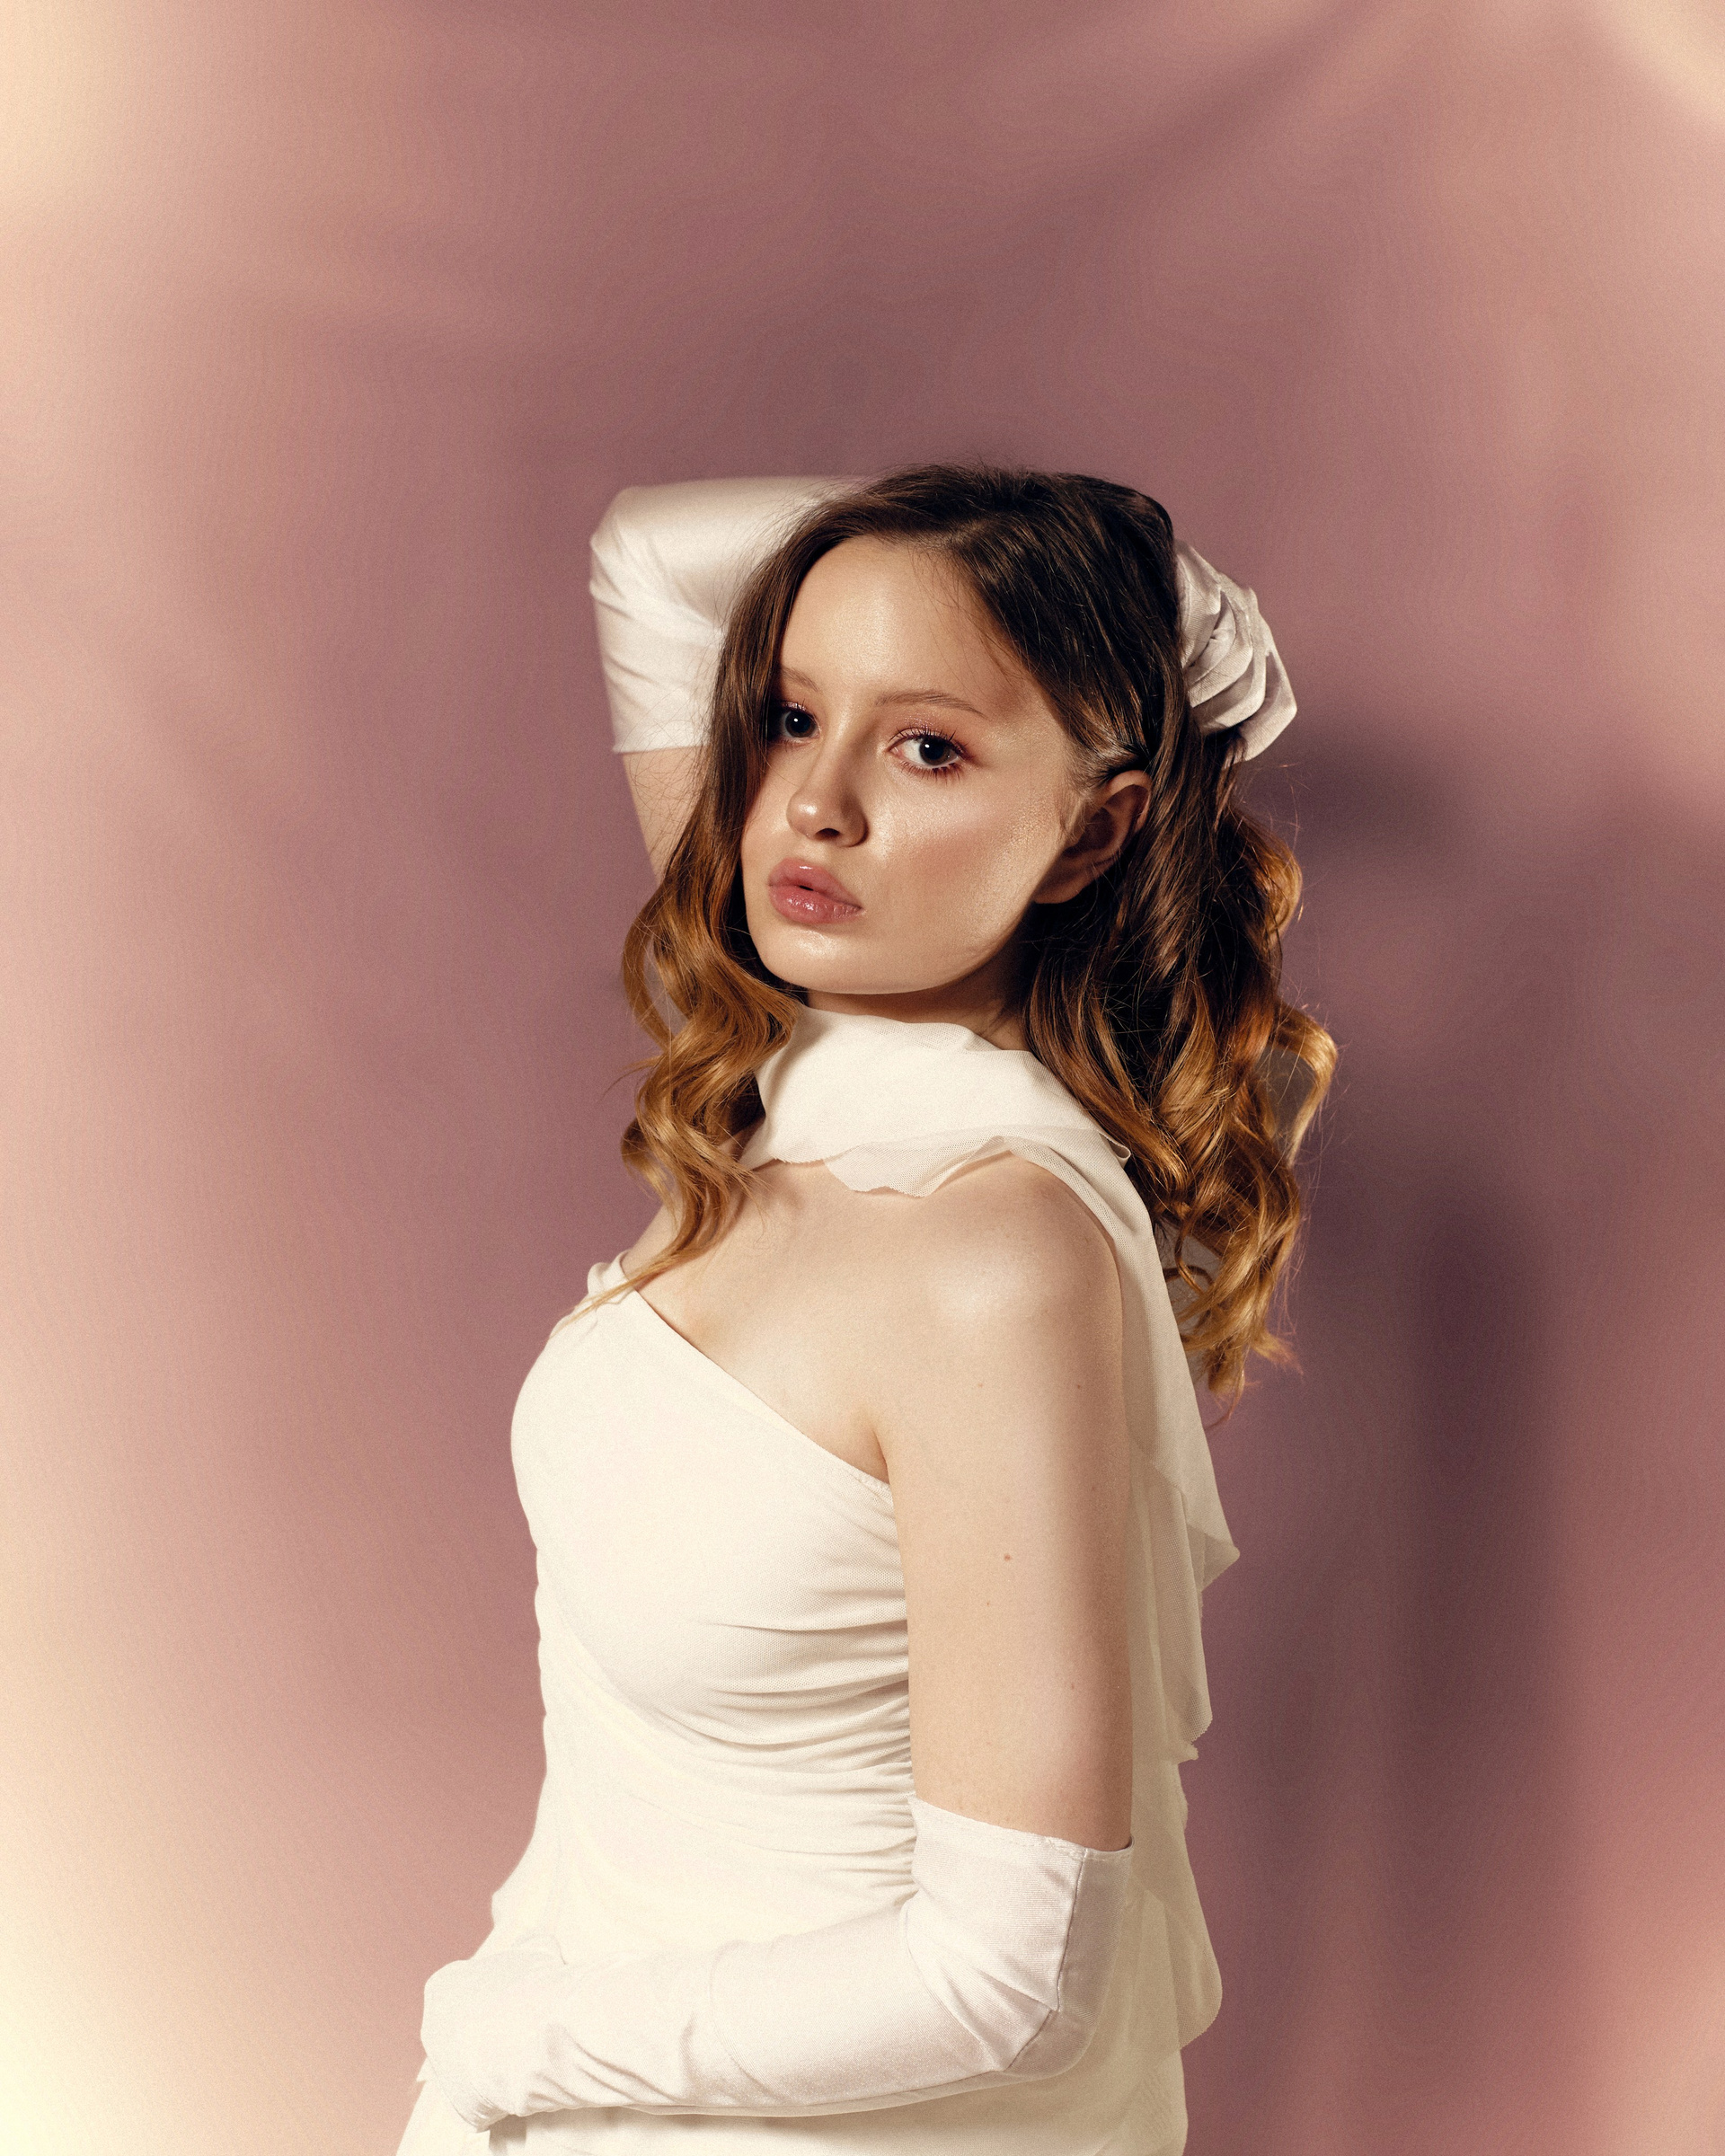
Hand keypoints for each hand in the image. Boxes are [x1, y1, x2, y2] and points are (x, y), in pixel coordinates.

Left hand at [421, 1931, 569, 2132]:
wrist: (537, 2035)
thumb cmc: (533, 1985)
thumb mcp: (535, 1949)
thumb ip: (526, 1947)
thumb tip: (532, 1944)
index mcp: (441, 1989)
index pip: (460, 1987)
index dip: (492, 1990)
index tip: (515, 1993)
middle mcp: (432, 2030)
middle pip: (462, 2029)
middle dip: (489, 2027)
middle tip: (524, 2024)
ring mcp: (444, 2071)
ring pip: (471, 2066)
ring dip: (494, 2062)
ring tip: (529, 2053)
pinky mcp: (462, 2105)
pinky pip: (484, 2100)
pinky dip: (503, 2094)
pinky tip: (526, 2080)